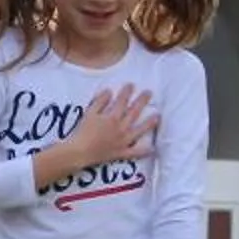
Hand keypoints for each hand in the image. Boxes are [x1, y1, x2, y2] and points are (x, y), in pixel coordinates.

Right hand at [42, 86, 156, 183]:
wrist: (80, 152)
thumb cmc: (82, 132)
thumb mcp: (89, 113)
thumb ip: (100, 102)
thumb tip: (109, 91)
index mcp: (112, 117)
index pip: (122, 101)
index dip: (127, 92)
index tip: (131, 85)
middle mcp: (121, 128)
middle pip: (134, 112)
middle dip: (142, 101)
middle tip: (149, 93)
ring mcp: (124, 141)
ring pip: (140, 130)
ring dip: (149, 123)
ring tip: (157, 116)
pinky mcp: (122, 153)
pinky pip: (136, 152)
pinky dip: (145, 151)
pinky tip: (152, 148)